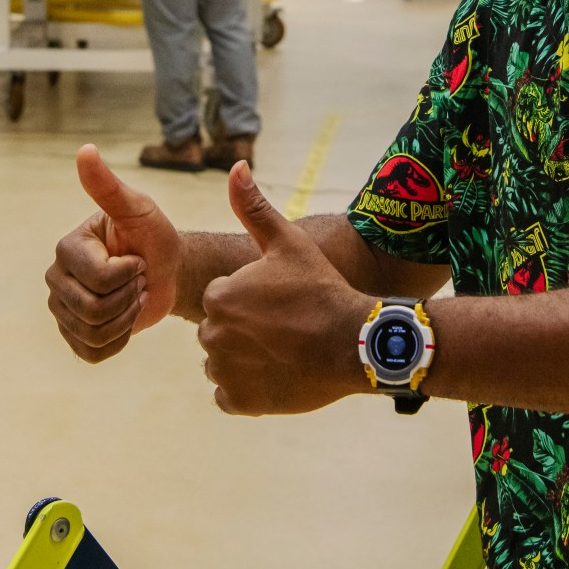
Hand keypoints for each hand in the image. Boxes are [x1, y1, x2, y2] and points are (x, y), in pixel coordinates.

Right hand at [47, 145, 180, 362]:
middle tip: (139, 280)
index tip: (138, 258)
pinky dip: (118, 341)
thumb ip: (109, 186)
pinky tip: (126, 319)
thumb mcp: (138, 209)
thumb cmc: (153, 237)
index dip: (130, 273)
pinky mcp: (73, 337)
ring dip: (126, 319)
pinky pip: (92, 352)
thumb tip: (85, 150)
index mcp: (67, 249)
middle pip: (92, 310)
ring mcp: (61, 311)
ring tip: (133, 298)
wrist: (166, 272)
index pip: (99, 278)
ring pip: (93, 333)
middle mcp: (55, 279)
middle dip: (129, 297)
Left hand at [198, 162, 372, 415]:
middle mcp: (213, 335)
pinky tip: (276, 373)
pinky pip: (229, 394)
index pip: (222, 298)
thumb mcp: (289, 242)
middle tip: (285, 326)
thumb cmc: (323, 289)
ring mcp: (225, 372)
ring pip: (222, 362)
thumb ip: (254, 207)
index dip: (252, 299)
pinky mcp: (239, 402)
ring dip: (244, 359)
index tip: (281, 302)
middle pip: (220, 330)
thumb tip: (236, 166)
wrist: (356, 344)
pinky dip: (247, 388)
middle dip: (244, 329)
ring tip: (283, 350)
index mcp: (220, 296)